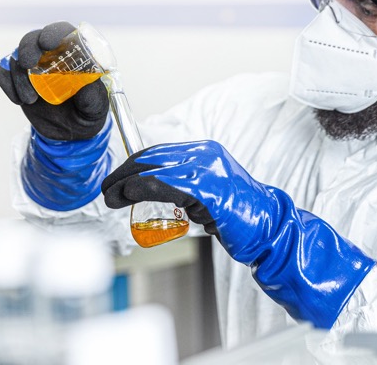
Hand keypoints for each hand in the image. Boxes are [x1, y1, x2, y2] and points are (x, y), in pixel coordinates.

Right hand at [0, 21, 108, 140]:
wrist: (72, 131)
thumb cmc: (89, 112)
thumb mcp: (96, 106)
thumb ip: (92, 96)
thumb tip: (85, 86)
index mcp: (76, 52)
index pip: (63, 31)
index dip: (53, 33)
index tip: (47, 44)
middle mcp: (53, 53)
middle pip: (34, 38)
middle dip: (28, 49)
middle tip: (27, 65)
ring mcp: (34, 64)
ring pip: (16, 56)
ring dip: (19, 76)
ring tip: (30, 100)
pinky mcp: (19, 77)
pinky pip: (3, 71)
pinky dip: (6, 83)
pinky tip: (18, 99)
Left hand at [101, 140, 375, 327]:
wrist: (269, 226)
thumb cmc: (240, 215)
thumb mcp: (207, 192)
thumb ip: (182, 185)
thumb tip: (150, 189)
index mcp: (204, 151)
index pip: (158, 151)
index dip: (132, 164)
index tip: (117, 179)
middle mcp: (204, 154)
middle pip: (151, 156)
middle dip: (123, 172)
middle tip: (108, 189)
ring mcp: (205, 169)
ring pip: (152, 168)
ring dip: (124, 182)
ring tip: (111, 196)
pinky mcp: (205, 188)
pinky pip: (162, 184)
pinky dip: (138, 189)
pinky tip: (125, 196)